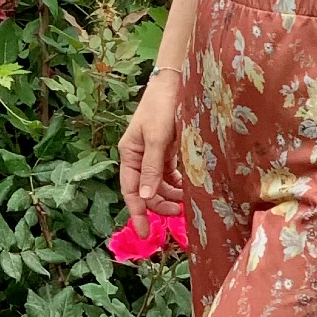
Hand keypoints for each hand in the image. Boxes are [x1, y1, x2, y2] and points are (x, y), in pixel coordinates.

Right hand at [118, 69, 184, 227]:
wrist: (176, 82)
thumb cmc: (161, 107)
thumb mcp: (156, 138)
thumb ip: (151, 168)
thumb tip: (146, 197)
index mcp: (129, 154)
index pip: (130, 190)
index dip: (136, 213)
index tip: (144, 234)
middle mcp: (139, 157)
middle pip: (146, 191)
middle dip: (159, 205)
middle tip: (178, 214)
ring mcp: (153, 154)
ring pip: (159, 185)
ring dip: (170, 196)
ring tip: (186, 201)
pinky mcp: (167, 150)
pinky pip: (169, 175)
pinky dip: (177, 184)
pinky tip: (187, 188)